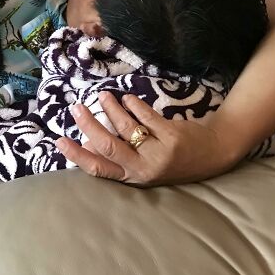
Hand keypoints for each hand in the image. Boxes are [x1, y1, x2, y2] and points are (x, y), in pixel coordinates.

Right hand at [56, 92, 238, 185]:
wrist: (214, 153)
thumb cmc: (172, 158)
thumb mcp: (144, 164)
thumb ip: (119, 156)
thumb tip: (87, 144)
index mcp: (134, 177)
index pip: (99, 169)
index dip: (77, 156)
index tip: (60, 141)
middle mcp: (145, 169)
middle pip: (108, 146)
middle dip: (88, 125)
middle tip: (75, 108)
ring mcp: (159, 152)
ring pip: (126, 128)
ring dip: (110, 109)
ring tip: (102, 97)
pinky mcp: (172, 136)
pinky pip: (146, 117)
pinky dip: (133, 105)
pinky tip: (127, 98)